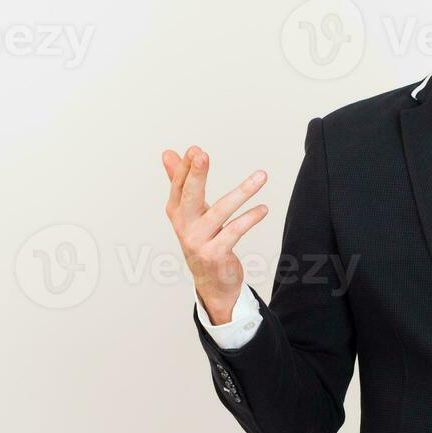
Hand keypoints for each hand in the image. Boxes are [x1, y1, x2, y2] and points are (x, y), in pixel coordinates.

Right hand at [162, 145, 268, 324]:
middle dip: (195, 174)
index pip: (180, 185)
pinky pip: (235, 231)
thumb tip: (168, 153)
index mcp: (177, 212)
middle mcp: (184, 226)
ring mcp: (199, 242)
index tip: (194, 149)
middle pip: (189, 196)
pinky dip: (250, 218)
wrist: (211, 283)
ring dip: (242, 192)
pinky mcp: (216, 254)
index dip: (186, 167)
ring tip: (261, 176)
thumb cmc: (202, 240)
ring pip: (220, 211)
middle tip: (201, 154)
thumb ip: (180, 182)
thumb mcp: (190, 212)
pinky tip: (263, 208)